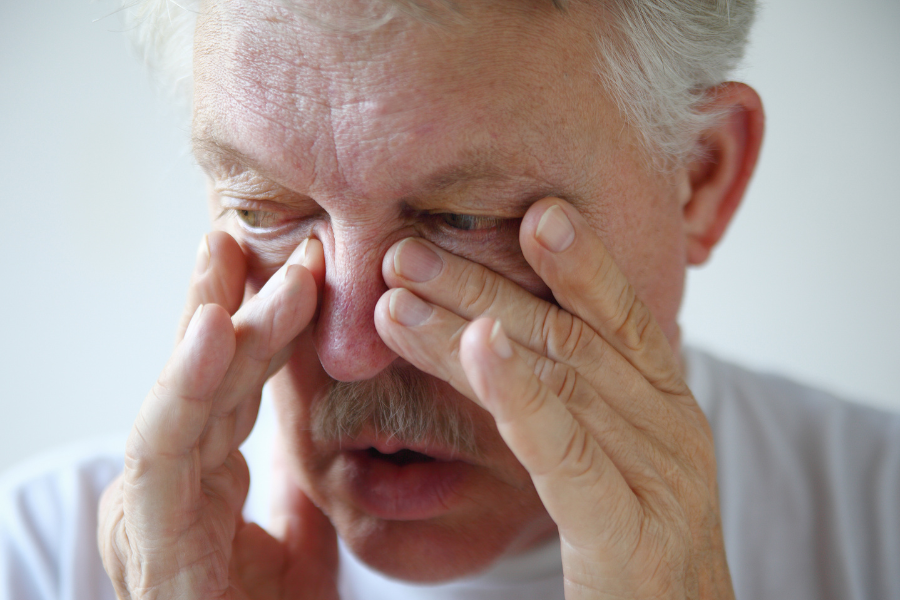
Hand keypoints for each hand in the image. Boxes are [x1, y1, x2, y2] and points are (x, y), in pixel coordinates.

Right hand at [98, 232, 338, 599]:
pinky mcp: (152, 538)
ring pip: (183, 394)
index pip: (230, 381)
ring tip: (225, 248)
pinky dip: (186, 384)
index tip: (288, 258)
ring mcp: (153, 508)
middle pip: (201, 372)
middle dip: (225, 297)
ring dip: (209, 317)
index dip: (257, 319)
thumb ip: (297, 485)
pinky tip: (212, 326)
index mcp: (204, 476)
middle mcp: (172, 482)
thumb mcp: (295, 538)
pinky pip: (167, 449)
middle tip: (248, 225)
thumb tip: (319, 438)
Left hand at [376, 198, 732, 598]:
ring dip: (468, 330)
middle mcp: (672, 430)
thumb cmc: (634, 549)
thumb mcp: (618, 464)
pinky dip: (520, 393)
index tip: (525, 209)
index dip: (576, 261)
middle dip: (483, 289)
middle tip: (407, 251)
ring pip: (555, 383)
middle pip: (569, 339)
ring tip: (398, 296)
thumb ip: (581, 406)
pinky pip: (565, 452)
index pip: (619, 318)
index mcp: (669, 409)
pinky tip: (477, 347)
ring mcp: (658, 479)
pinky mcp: (626, 533)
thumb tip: (516, 342)